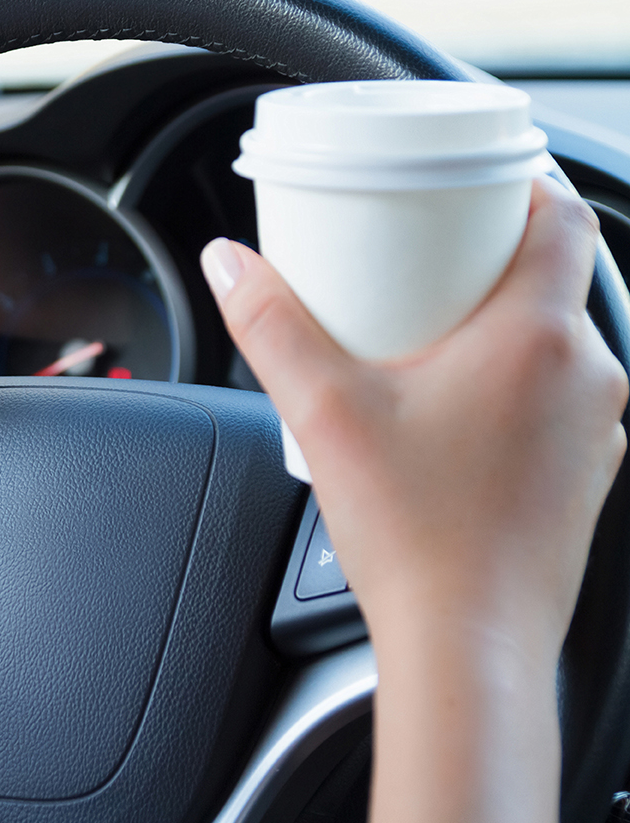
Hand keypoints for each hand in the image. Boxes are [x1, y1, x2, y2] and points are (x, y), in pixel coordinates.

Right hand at [201, 176, 626, 822]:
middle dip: (491, 251)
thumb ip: (271, 325)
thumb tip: (230, 263)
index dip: (523, 180)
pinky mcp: (586, 473)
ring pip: (558, 338)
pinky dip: (514, 376)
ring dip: (504, 318)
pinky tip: (454, 402)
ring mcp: (597, 429)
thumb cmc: (417, 535)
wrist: (470, 645)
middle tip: (427, 249)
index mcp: (538, 338)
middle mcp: (588, 375)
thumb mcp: (323, 410)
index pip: (564, 215)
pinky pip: (558, 394)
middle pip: (557, 274)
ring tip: (431, 326)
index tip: (474, 177)